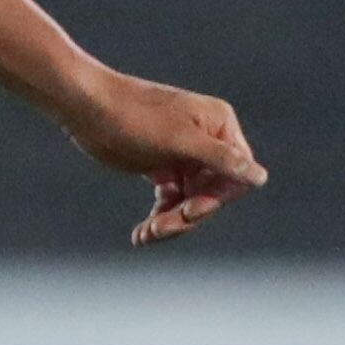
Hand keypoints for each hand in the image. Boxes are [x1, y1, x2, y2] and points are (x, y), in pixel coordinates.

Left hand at [59, 66, 265, 244]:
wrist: (84, 108)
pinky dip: (159, 216)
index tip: (187, 214)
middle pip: (211, 192)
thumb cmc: (133, 117)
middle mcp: (207, 140)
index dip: (215, 199)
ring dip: (170, 221)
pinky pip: (170, 198)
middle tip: (157, 230)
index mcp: (219, 127)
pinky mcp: (161, 166)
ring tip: (144, 236)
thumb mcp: (179, 140)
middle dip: (186, 215)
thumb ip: (220, 158)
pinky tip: (141, 234)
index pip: (235, 175)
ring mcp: (183, 154)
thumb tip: (260, 177)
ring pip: (189, 199)